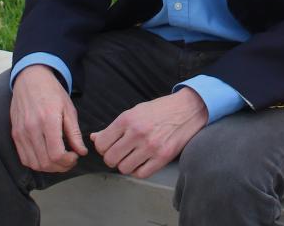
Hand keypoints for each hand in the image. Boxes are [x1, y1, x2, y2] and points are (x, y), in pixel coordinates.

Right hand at [10, 65, 87, 172]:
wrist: (30, 79)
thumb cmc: (52, 92)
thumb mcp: (69, 109)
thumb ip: (74, 133)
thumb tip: (81, 152)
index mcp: (48, 120)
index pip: (56, 154)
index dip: (68, 161)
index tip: (75, 156)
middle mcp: (32, 128)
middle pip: (45, 162)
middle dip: (61, 167)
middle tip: (70, 160)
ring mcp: (21, 133)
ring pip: (34, 164)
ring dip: (49, 168)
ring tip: (59, 160)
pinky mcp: (15, 134)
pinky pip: (24, 158)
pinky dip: (36, 163)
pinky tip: (46, 157)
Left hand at [90, 88, 207, 178]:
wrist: (189, 109)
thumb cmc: (161, 110)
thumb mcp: (135, 111)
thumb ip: (114, 127)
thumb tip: (94, 138)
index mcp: (127, 119)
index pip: (102, 144)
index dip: (102, 148)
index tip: (109, 147)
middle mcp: (137, 133)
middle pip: (110, 159)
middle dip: (112, 158)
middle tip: (120, 154)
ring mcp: (150, 146)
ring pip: (124, 168)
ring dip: (126, 165)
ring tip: (132, 157)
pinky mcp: (162, 157)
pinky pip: (141, 174)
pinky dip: (139, 170)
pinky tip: (143, 162)